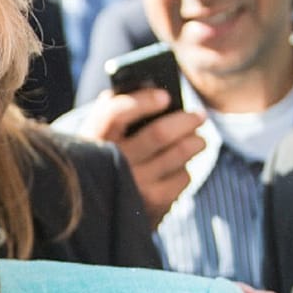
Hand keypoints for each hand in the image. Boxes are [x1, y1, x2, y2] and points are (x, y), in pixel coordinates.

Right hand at [81, 89, 204, 226]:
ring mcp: (133, 186)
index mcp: (93, 139)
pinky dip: (186, 168)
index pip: (115, 113)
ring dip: (196, 142)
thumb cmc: (103, 155)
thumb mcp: (99, 132)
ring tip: (199, 139)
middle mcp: (110, 164)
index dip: (143, 101)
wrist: (93, 206)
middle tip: (199, 115)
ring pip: (179, 154)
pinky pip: (183, 177)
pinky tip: (180, 166)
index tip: (166, 96)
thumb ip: (115, 107)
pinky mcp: (152, 205)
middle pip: (160, 133)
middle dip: (187, 120)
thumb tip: (152, 86)